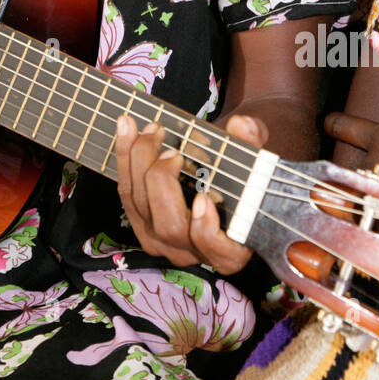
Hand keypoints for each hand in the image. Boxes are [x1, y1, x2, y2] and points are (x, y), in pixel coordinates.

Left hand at [115, 113, 267, 272]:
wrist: (217, 175)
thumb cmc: (240, 175)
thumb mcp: (254, 157)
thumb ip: (253, 142)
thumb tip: (243, 125)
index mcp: (231, 248)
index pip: (222, 253)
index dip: (208, 231)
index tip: (204, 200)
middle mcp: (194, 251)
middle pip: (170, 226)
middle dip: (164, 182)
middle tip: (174, 151)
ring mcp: (162, 240)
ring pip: (141, 207)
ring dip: (139, 162)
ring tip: (150, 130)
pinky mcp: (140, 222)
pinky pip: (126, 193)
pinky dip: (125, 158)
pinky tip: (127, 128)